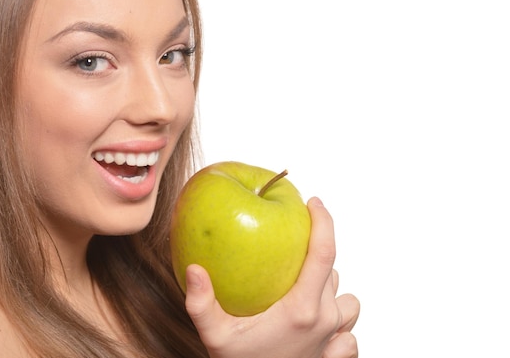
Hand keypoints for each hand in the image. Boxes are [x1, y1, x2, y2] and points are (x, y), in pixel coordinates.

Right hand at [184, 197, 359, 357]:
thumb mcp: (216, 337)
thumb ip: (202, 304)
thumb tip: (194, 269)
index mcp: (302, 310)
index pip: (324, 253)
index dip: (324, 221)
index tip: (314, 202)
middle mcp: (326, 320)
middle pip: (333, 272)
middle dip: (315, 258)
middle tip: (286, 260)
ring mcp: (335, 339)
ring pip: (346, 299)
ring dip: (329, 290)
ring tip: (301, 292)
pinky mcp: (338, 355)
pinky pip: (350, 329)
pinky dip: (338, 321)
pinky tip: (317, 325)